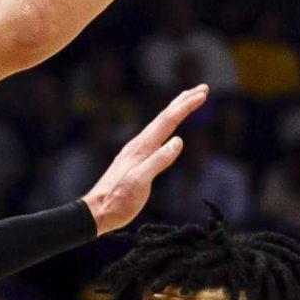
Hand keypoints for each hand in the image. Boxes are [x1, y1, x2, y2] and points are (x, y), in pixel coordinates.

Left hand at [82, 86, 206, 232]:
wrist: (96, 211)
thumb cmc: (117, 200)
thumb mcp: (140, 182)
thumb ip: (158, 161)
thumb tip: (179, 140)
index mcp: (141, 148)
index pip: (167, 121)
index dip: (185, 107)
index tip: (203, 94)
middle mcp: (138, 145)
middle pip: (164, 117)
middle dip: (184, 101)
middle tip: (203, 88)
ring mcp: (135, 151)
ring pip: (159, 124)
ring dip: (176, 110)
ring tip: (188, 100)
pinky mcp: (134, 160)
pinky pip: (155, 135)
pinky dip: (166, 126)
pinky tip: (167, 130)